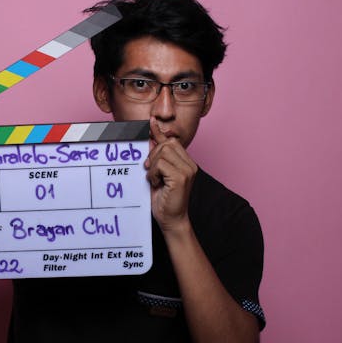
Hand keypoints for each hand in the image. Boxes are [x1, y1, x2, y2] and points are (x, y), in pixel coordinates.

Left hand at [144, 117, 196, 231]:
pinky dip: (153, 173)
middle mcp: (190, 164)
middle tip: (150, 171)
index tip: (150, 122)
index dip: (160, 133)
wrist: (171, 220)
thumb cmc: (164, 200)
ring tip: (154, 179)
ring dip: (152, 166)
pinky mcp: (181, 177)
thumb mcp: (159, 175)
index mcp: (187, 163)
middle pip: (167, 144)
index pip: (172, 141)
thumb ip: (157, 159)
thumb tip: (150, 140)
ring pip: (163, 152)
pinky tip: (155, 183)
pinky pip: (160, 164)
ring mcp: (187, 170)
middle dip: (153, 156)